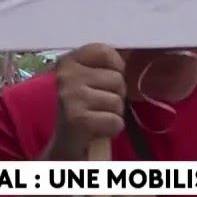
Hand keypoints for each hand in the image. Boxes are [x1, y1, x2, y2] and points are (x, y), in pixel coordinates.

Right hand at [51, 44, 126, 159]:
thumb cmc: (84, 109)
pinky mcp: (78, 119)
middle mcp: (65, 76)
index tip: (105, 81)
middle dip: (115, 95)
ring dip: (113, 113)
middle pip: (117, 78)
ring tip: (96, 118)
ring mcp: (70, 97)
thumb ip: (105, 65)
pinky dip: (112, 129)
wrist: (65, 146)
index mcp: (67, 62)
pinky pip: (116, 121)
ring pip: (118, 100)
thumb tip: (130, 51)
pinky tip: (97, 130)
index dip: (115, 67)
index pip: (103, 51)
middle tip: (97, 106)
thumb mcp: (90, 81)